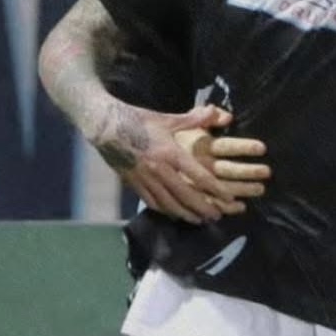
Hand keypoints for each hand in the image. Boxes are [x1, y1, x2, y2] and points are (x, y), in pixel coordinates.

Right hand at [94, 104, 255, 224]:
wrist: (106, 127)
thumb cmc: (140, 121)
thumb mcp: (169, 119)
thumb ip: (197, 119)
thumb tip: (225, 114)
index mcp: (171, 154)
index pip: (199, 177)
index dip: (216, 190)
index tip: (229, 198)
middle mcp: (159, 170)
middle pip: (185, 196)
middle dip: (203, 208)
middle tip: (217, 216)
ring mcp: (145, 180)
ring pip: (169, 204)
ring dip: (186, 214)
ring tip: (199, 220)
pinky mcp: (133, 184)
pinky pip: (152, 203)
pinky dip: (165, 211)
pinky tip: (174, 215)